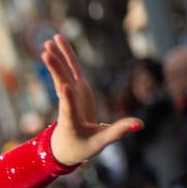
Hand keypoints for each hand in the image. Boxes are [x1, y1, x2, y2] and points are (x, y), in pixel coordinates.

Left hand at [41, 35, 142, 166]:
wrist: (66, 146)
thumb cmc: (83, 146)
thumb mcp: (100, 142)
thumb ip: (118, 131)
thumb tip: (140, 125)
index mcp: (72, 121)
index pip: (69, 109)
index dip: (67, 99)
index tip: (64, 87)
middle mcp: (68, 104)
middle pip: (62, 86)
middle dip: (55, 71)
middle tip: (46, 54)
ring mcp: (71, 93)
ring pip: (63, 73)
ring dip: (56, 58)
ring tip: (47, 43)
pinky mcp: (75, 87)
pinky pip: (69, 68)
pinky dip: (64, 54)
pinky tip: (56, 41)